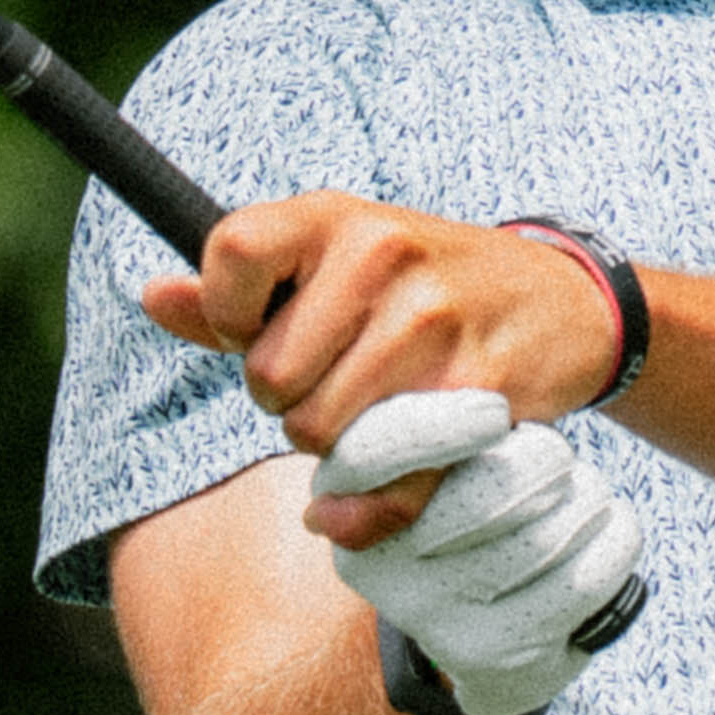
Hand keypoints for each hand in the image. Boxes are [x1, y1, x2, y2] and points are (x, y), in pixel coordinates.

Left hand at [149, 190, 634, 439]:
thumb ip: (241, 287)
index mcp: (337, 216)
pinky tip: (402, 466)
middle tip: (338, 384)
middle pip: (270, 382)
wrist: (561, 300)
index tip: (262, 330)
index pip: (232, 253)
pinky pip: (388, 479)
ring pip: (323, 435)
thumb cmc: (423, 284)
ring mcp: (433, 321)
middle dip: (291, 405)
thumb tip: (153, 296)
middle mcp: (383, 254)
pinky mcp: (476, 389)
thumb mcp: (334, 260)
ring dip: (339, 450)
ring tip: (378, 413)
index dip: (228, 316)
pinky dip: (380, 499)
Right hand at [303, 389, 647, 714]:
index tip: (495, 413)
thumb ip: (449, 419)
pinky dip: (617, 540)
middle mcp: (375, 564)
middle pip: (486, 492)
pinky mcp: (491, 653)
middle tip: (558, 457)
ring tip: (586, 496)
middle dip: (548, 458)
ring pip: (548, 535)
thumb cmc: (467, 499)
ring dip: (590, 498)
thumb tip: (498, 421)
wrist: (483, 625)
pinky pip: (585, 580)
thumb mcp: (440, 450)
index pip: (370, 455)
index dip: (434, 430)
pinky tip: (610, 531)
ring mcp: (431, 618)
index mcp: (344, 494)